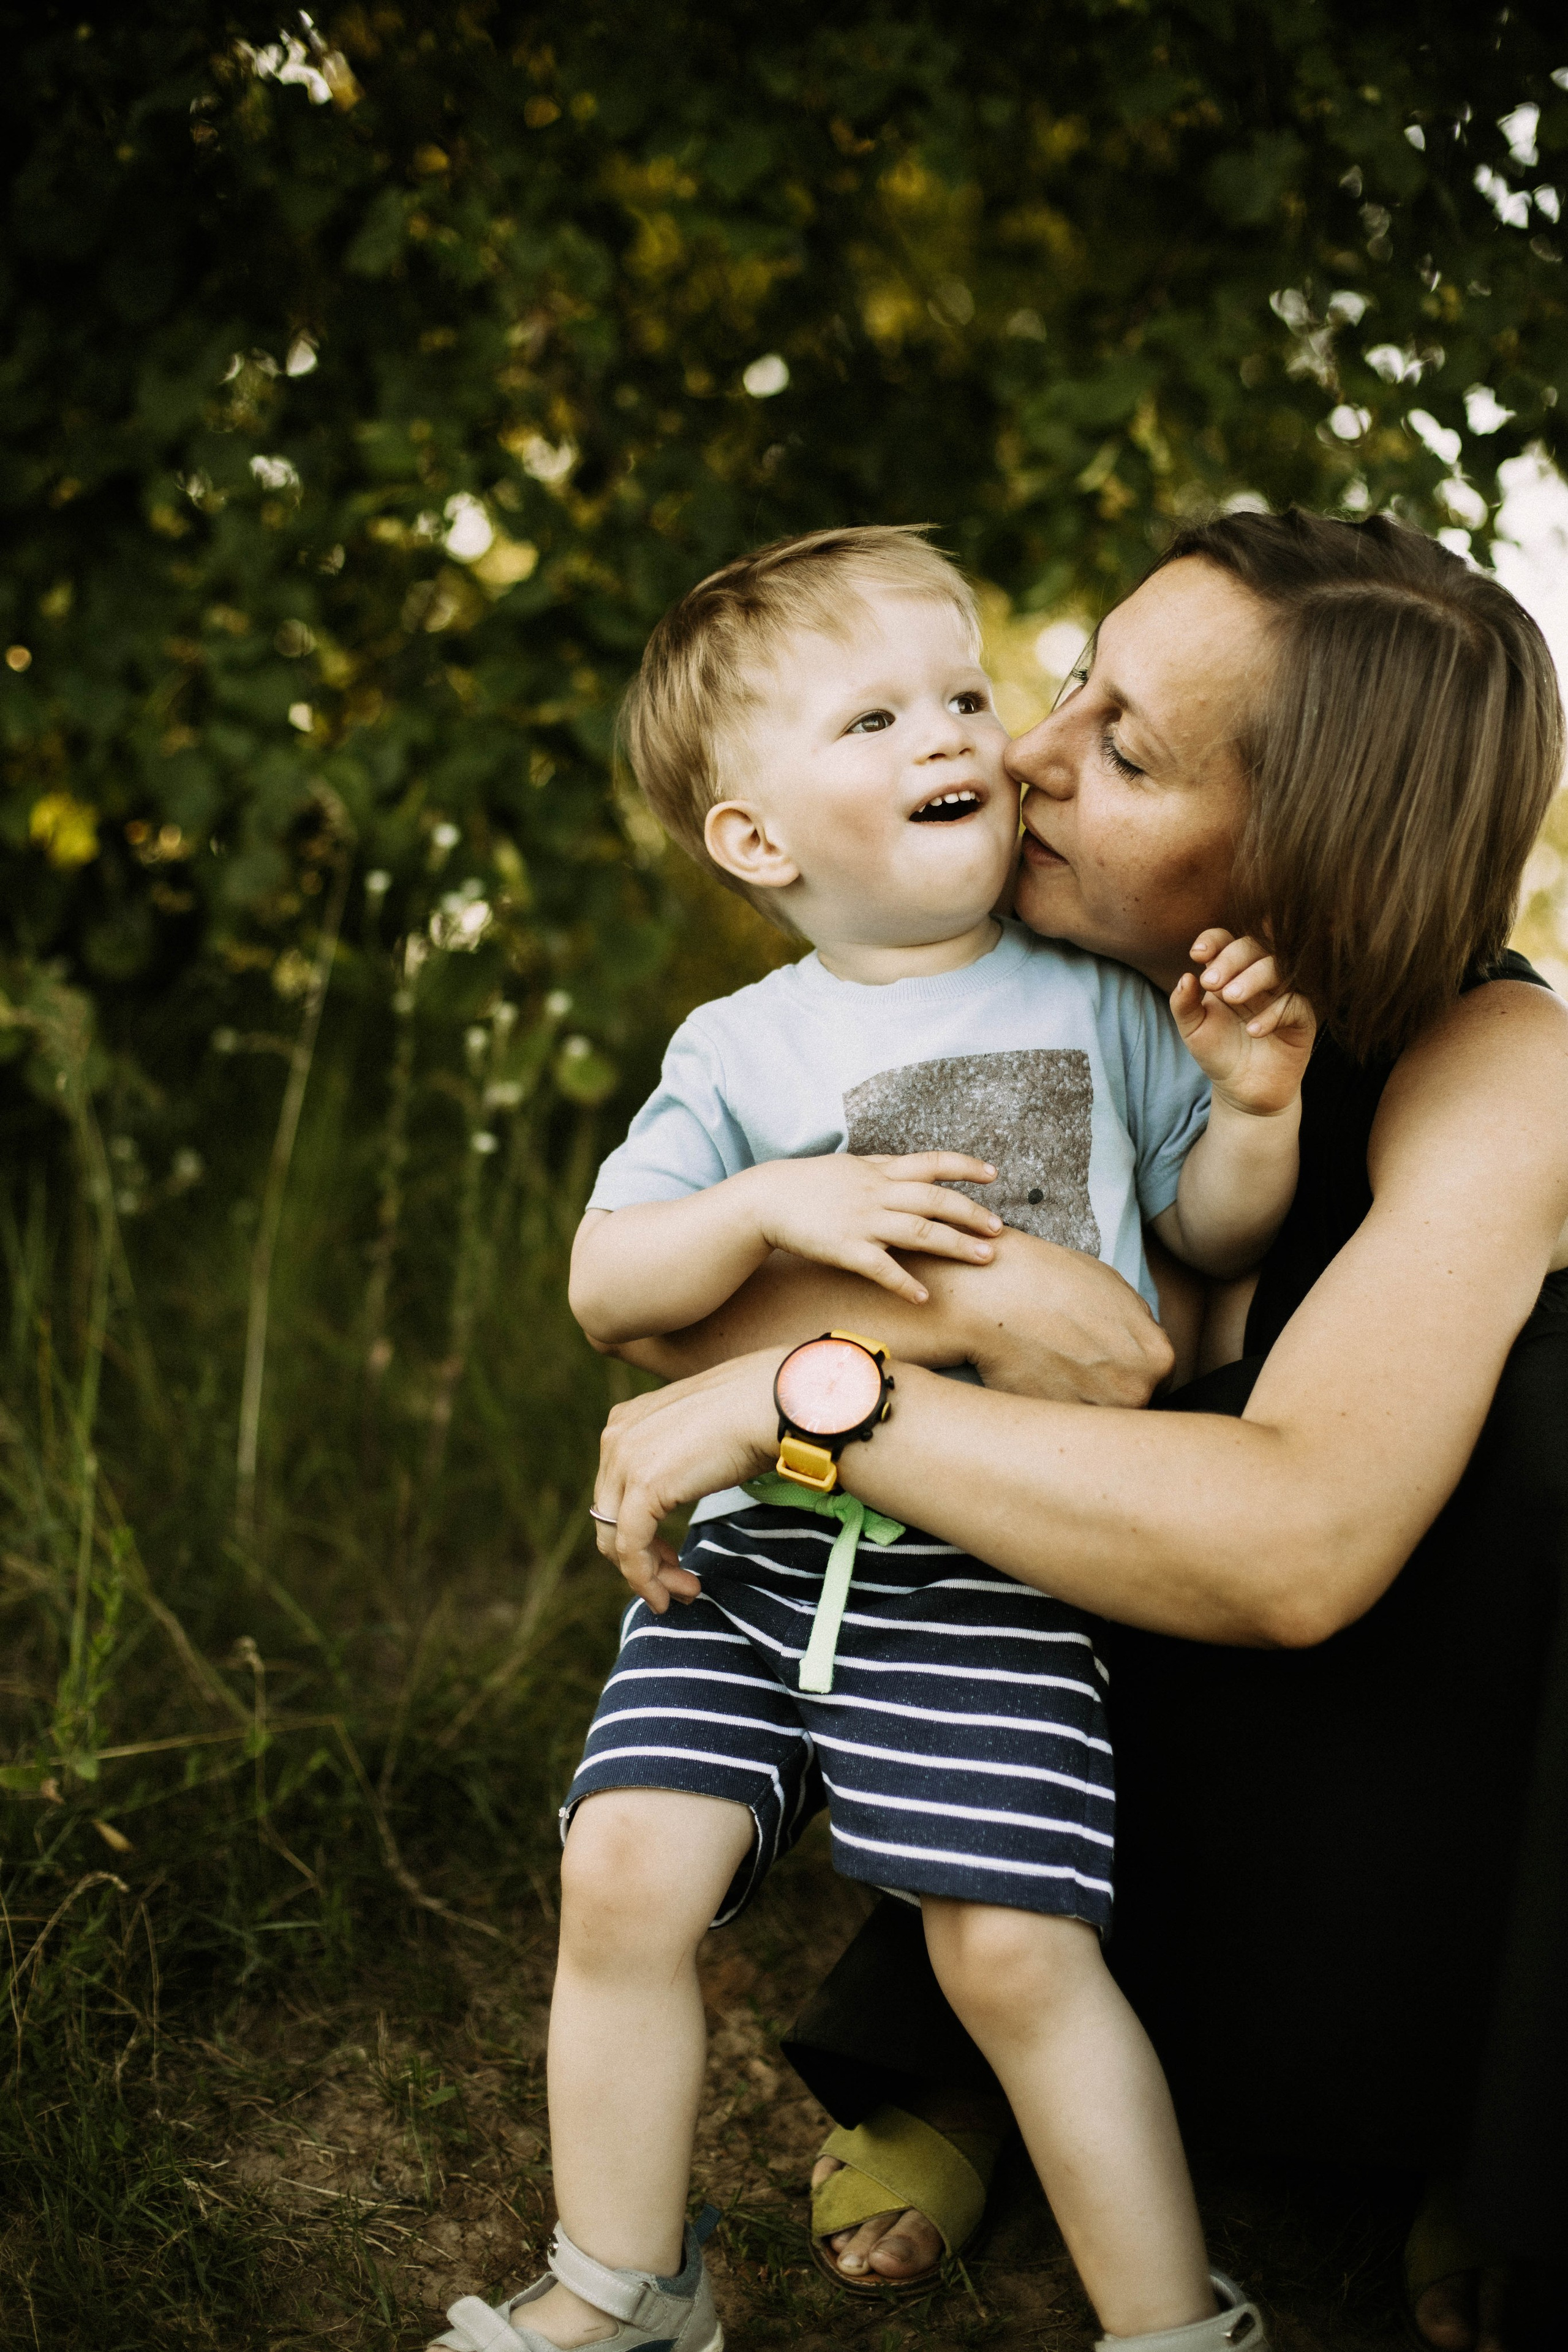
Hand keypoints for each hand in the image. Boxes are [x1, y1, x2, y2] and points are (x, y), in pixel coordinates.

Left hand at [591, 1350, 781, 1610]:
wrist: (777, 1401)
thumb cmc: (757, 1412)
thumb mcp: (700, 1433)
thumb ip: (678, 1455)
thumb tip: (683, 1480)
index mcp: (627, 1420)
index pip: (615, 1492)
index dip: (639, 1533)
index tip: (672, 1559)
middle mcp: (616, 1436)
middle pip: (611, 1518)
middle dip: (644, 1558)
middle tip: (680, 1584)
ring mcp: (625, 1460)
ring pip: (617, 1539)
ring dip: (648, 1576)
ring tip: (684, 1593)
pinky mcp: (644, 1486)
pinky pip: (631, 1548)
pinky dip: (644, 1580)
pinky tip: (665, 1597)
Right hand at [742, 1152, 1002, 1306]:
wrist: (766, 1200)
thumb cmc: (808, 1184)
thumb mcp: (850, 1167)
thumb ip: (883, 1168)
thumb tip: (913, 1168)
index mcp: (880, 1171)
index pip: (932, 1162)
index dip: (965, 1167)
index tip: (994, 1175)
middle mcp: (877, 1193)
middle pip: (936, 1200)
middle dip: (972, 1214)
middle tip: (999, 1230)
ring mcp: (863, 1220)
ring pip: (919, 1231)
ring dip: (955, 1245)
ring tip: (985, 1258)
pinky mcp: (846, 1248)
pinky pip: (881, 1267)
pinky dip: (904, 1282)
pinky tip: (924, 1296)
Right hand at [927, 1227, 1174, 1403]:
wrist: (997, 1292)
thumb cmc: (1052, 1281)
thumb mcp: (1116, 1289)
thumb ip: (1140, 1327)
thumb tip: (1144, 1348)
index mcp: (1158, 1361)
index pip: (1158, 1382)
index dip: (1129, 1370)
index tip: (1107, 1362)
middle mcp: (1134, 1395)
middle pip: (1130, 1406)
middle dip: (1108, 1391)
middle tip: (1078, 1368)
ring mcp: (1094, 1415)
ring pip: (1095, 1420)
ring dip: (1079, 1404)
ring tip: (1053, 1372)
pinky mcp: (1056, 1427)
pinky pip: (1062, 1427)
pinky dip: (1051, 1410)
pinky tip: (1036, 1380)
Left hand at [1171, 929, 1316, 1115]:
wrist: (1241, 1089)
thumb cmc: (1218, 1053)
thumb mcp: (1192, 1029)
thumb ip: (1183, 1004)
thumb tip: (1185, 977)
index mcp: (1231, 970)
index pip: (1226, 940)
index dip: (1213, 940)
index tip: (1197, 955)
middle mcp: (1259, 975)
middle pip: (1253, 946)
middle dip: (1231, 959)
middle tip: (1211, 983)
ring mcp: (1283, 992)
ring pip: (1278, 968)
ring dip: (1252, 978)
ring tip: (1230, 998)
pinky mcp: (1303, 1017)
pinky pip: (1295, 1004)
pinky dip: (1274, 1013)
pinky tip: (1253, 1030)